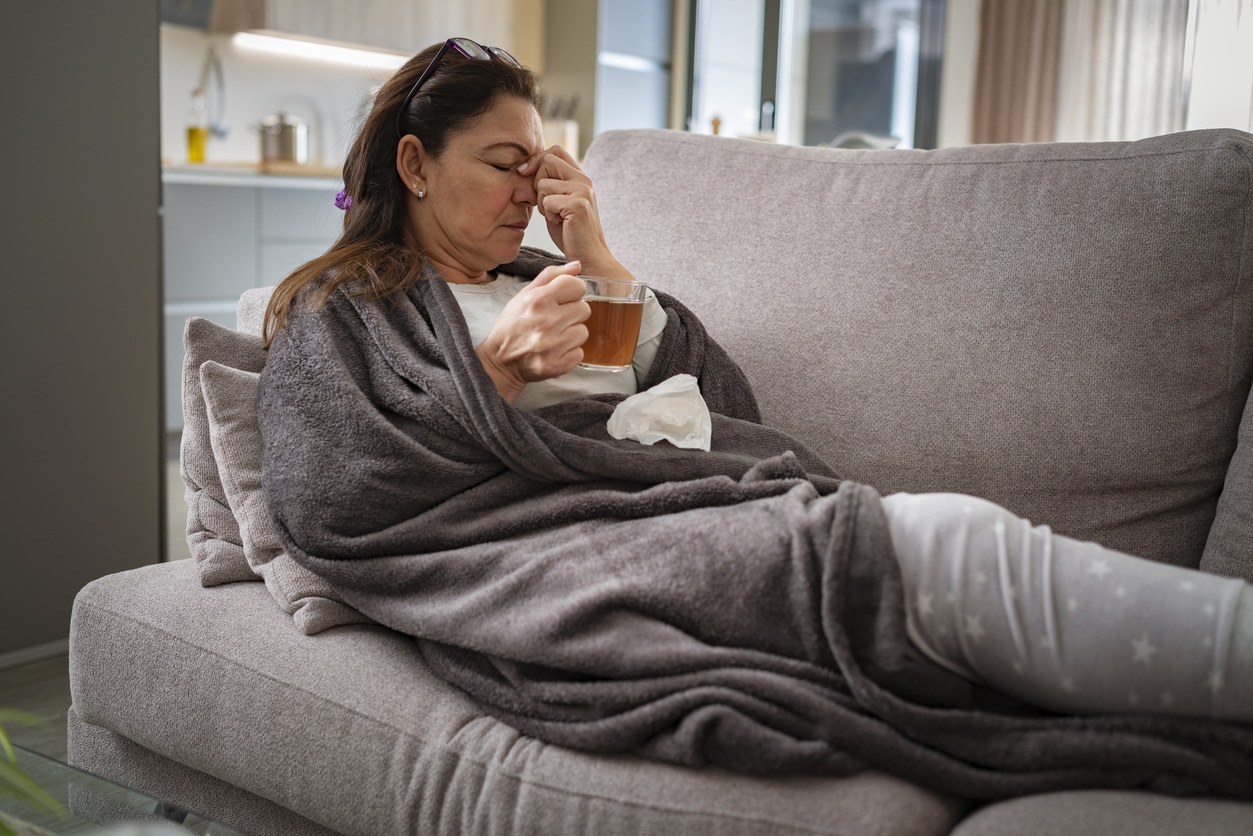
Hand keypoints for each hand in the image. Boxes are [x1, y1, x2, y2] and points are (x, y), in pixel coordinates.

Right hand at [475, 261, 589, 402]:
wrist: (500, 362)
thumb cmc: (512, 326)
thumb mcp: (524, 295)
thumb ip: (551, 277)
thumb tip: (577, 265)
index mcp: (537, 300)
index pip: (577, 285)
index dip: (573, 291)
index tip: (564, 298)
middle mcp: (546, 322)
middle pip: (584, 309)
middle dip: (572, 313)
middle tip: (556, 320)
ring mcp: (553, 346)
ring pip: (583, 332)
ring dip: (571, 334)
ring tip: (554, 336)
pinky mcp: (557, 365)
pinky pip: (579, 353)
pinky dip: (569, 353)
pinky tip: (554, 350)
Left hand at [519, 146, 631, 279]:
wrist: (589, 257)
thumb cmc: (570, 234)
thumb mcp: (557, 204)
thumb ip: (547, 186)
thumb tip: (524, 169)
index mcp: (580, 177)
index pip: (555, 151)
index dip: (536, 159)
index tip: (524, 173)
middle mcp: (584, 180)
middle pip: (547, 161)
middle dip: (536, 182)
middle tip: (546, 205)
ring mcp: (582, 191)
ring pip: (543, 183)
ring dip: (542, 203)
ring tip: (557, 217)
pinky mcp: (578, 204)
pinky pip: (546, 201)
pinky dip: (548, 214)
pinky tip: (560, 223)